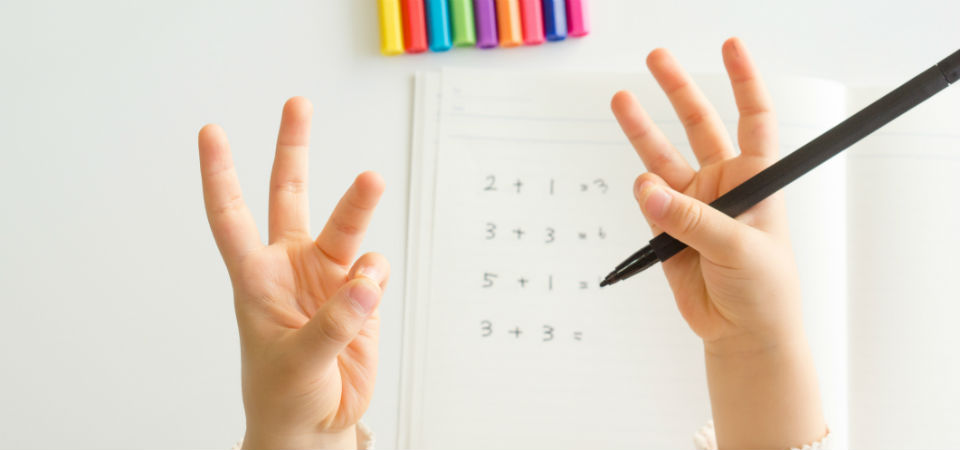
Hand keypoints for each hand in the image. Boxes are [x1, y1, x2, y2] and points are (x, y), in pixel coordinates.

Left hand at [198, 97, 387, 448]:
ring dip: (358, 202)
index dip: (220, 175)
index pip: (231, 218)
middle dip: (294, 149)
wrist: (315, 426)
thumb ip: (333, 323)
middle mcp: (291, 268)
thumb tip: (367, 278)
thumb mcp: (295, 363)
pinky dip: (375, 276)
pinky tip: (369, 293)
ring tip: (371, 181)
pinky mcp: (361, 298)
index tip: (210, 132)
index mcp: (255, 279)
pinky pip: (374, 270)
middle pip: (291, 195)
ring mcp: (328, 280)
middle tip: (297, 105)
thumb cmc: (283, 395)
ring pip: (345, 225)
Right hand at [612, 38, 825, 447]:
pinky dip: (643, 195)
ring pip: (662, 157)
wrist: (741, 333)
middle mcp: (722, 184)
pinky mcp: (667, 230)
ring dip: (642, 129)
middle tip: (657, 59)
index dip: (744, 81)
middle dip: (678, 91)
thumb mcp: (739, 248)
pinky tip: (644, 192)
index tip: (730, 46)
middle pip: (699, 125)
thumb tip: (647, 189)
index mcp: (756, 179)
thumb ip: (692, 219)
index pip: (753, 118)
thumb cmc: (764, 289)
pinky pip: (648, 202)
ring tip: (622, 100)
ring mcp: (692, 205)